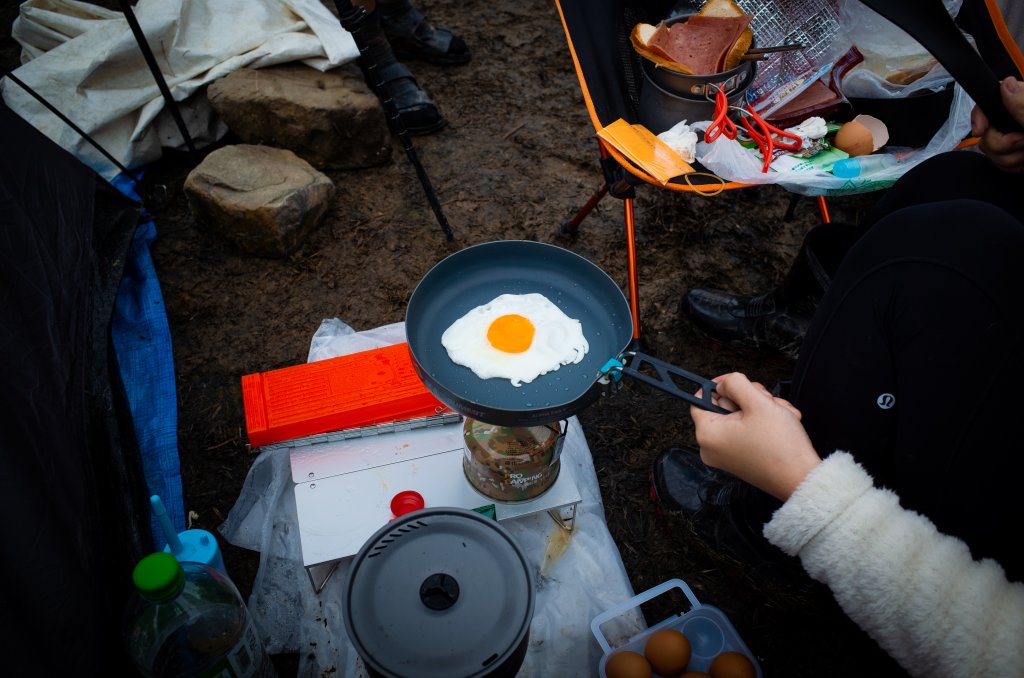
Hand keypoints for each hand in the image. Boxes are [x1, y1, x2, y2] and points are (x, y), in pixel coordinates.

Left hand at [690, 372, 820, 500]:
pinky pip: (747, 430)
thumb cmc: (780, 446)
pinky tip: (780, 426)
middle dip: (749, 398)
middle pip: (724, 406)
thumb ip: (735, 384)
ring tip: (778, 416)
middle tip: (765, 402)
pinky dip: (764, 423)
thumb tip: (724, 383)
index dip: (719, 386)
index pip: (700, 399)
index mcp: (707, 434)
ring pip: (740, 416)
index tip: (736, 382)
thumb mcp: (757, 402)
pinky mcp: (741, 458)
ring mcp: (727, 454)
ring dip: (761, 409)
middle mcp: (712, 447)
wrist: (802, 478)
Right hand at [970, 77, 1023, 172]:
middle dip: (1000, 144)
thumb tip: (1005, 84)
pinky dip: (1013, 167)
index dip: (979, 117)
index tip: (981, 130)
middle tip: (1023, 142)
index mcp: (1020, 101)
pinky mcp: (1014, 154)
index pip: (986, 102)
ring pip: (989, 151)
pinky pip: (999, 164)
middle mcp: (1013, 117)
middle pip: (984, 132)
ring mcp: (1013, 136)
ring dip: (1009, 159)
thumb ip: (1022, 104)